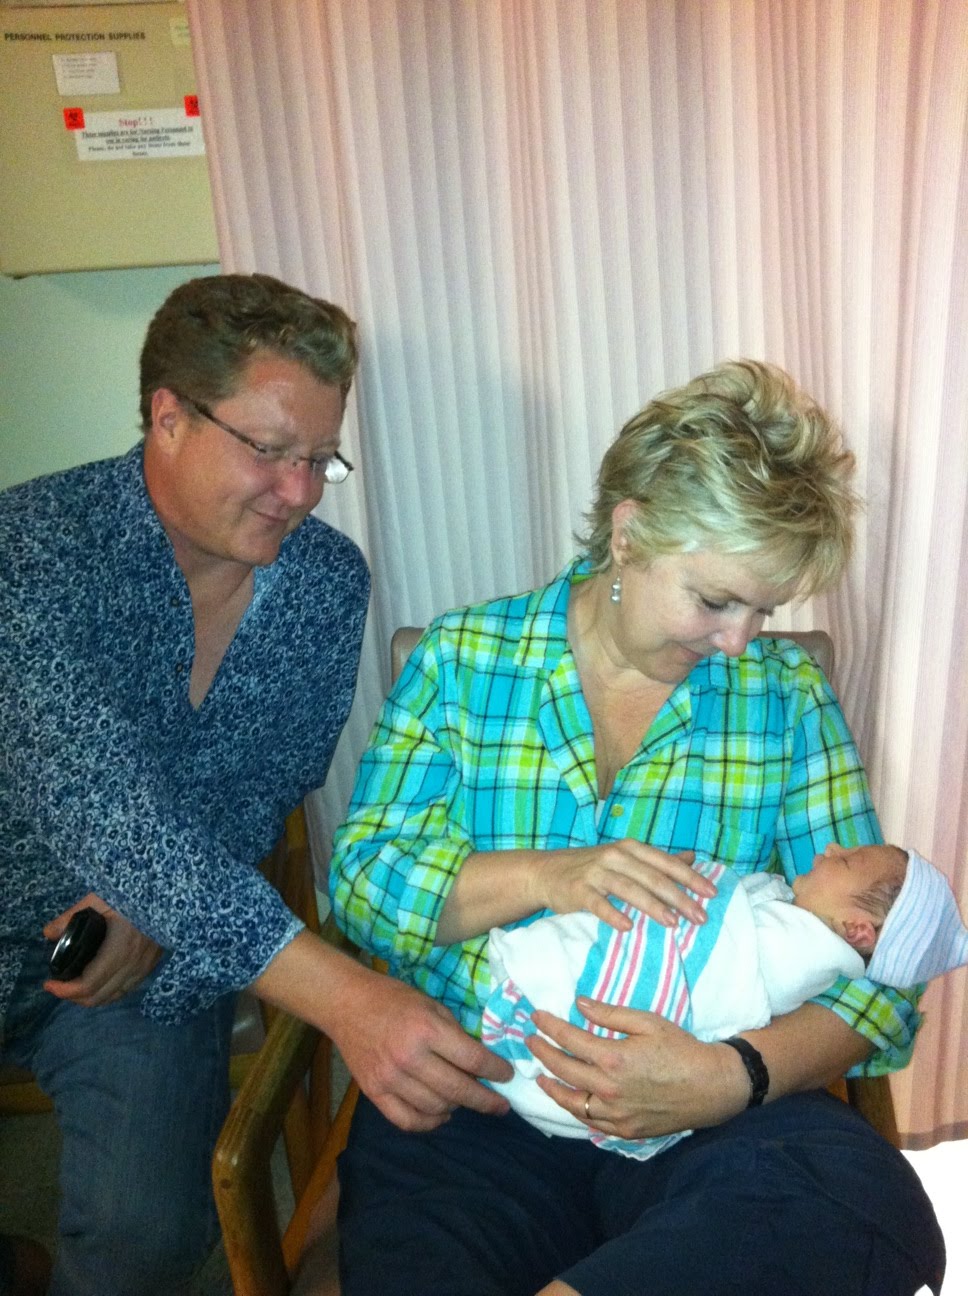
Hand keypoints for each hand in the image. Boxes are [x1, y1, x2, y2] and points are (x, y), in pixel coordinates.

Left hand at [43, 893, 162, 1006]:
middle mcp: (134, 964)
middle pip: (99, 996)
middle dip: (73, 997)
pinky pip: (126, 989)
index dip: (65, 990)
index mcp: (120, 949)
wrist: (167, 892)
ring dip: (91, 997)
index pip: (89, 984)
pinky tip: (99, 983)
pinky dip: (109, 992)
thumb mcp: (98, 899)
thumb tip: (48, 933)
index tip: (49, 983)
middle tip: (58, 986)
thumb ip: (71, 917)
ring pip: (113, 996)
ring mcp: (145, 967)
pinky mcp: (151, 965)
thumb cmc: (131, 894)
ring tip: (75, 986)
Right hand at [331, 966, 514, 1132]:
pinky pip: (407, 1120)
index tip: (507, 1076)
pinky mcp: (374, 1092)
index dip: (496, 1071)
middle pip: (458, 1089)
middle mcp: (409, 1057)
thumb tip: (481, 1060)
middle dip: (486, 1100)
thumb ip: (455, 1032)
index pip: (472, 1059)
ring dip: (458, 1107)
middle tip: (500, 1105)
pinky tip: (442, 1114)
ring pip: (436, 1107)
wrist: (347, 1004)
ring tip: (466, 1100)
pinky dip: (429, 1123)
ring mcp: (390, 1078)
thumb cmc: (393, 999)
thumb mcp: (431, 1004)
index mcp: (427, 1029)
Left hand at [527, 997, 747, 1140]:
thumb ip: (609, 1014)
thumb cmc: (681, 1049)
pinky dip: (576, 1110)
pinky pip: (592, 1122)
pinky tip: (570, 1100)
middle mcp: (609, 1090)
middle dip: (542, 1053)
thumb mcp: (647, 1022)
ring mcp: (616, 1114)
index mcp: (614, 1059)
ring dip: (552, 1087)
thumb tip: (579, 1004)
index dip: (549, 1027)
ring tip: (539, 1076)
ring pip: (572, 1102)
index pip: (569, 1040)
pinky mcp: (626, 1130)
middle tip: (529, 1041)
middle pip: (563, 1070)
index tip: (536, 1017)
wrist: (712, 1086)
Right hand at [530, 841, 713, 932]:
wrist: (546, 871)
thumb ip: (658, 860)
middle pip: (653, 877)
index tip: (712, 894)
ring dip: (652, 906)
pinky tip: (627, 927)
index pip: (666, 862)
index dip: (690, 878)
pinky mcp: (578, 889)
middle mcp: (615, 856)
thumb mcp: (626, 858)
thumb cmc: (593, 867)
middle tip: (700, 917)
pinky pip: (597, 903)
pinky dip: (613, 914)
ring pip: (629, 888)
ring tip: (673, 923)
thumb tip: (692, 856)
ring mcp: (596, 872)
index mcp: (631, 848)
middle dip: (679, 897)